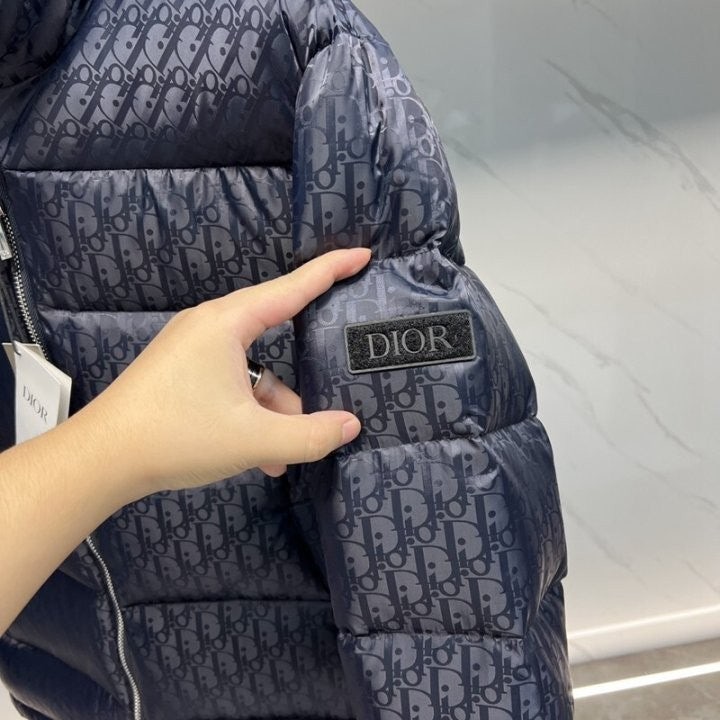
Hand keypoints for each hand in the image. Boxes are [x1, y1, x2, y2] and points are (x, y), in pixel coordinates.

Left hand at [72, 247, 370, 498]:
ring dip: (274, 408)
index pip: (292, 287)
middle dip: (305, 357)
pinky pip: (232, 384)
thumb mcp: (253, 439)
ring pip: (254, 369)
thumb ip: (310, 435)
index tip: (363, 255)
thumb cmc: (175, 436)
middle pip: (275, 329)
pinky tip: (260, 456)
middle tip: (339, 353)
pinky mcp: (183, 372)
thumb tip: (351, 427)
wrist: (100, 460)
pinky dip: (250, 414)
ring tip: (283, 452)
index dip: (331, 270)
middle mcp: (210, 326)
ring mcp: (193, 349)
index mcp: (227, 323)